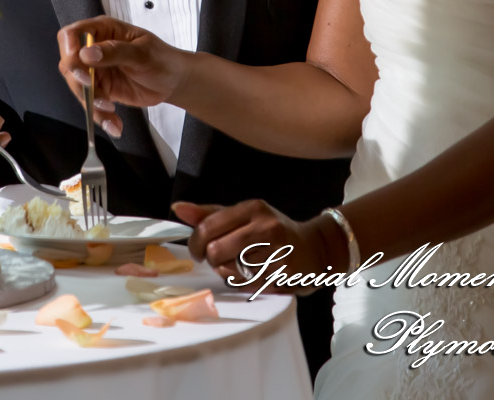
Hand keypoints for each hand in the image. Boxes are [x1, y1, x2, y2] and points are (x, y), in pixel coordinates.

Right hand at [57, 16, 190, 138]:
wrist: (174, 81)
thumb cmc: (162, 59)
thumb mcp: (142, 53)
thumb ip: (115, 51)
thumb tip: (86, 54)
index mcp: (103, 31)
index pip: (72, 34)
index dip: (68, 47)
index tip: (76, 63)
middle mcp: (94, 49)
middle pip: (69, 64)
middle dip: (79, 82)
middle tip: (97, 95)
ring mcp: (96, 71)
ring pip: (78, 87)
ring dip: (91, 103)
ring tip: (111, 112)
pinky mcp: (101, 90)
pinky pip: (91, 104)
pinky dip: (100, 116)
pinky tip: (114, 124)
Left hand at [171, 200, 338, 294]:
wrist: (315, 249)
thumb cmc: (273, 231)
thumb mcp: (245, 215)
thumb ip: (211, 214)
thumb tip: (178, 208)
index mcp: (253, 208)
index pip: (208, 226)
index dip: (196, 242)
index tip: (198, 249)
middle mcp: (266, 227)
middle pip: (216, 251)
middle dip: (211, 259)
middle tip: (217, 259)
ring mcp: (276, 252)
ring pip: (229, 270)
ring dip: (226, 271)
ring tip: (238, 264)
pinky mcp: (281, 274)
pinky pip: (245, 285)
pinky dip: (241, 282)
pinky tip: (250, 274)